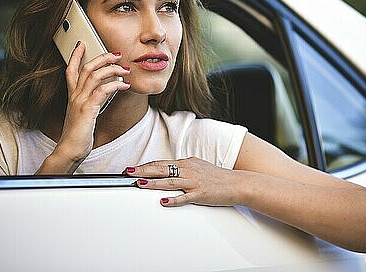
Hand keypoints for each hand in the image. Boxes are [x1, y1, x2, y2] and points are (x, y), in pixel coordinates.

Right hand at [45, 42, 130, 170]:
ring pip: (94, 75)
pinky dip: (115, 85)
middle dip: (102, 57)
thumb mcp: (84, 114)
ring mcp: (80, 101)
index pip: (70, 70)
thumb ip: (91, 102)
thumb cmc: (78, 134)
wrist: (70, 150)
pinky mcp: (87, 109)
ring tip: (125, 69)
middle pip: (86, 68)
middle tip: (116, 53)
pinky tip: (125, 85)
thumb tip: (105, 92)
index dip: (75, 56)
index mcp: (73, 96)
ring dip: (112, 69)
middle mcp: (75, 96)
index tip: (81, 44)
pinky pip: (102, 91)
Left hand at [124, 157, 242, 206]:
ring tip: (140, 184)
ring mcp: (194, 182)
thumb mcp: (198, 167)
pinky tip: (163, 201)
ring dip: (154, 183)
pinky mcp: (200, 194)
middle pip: (162, 169)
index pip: (161, 163)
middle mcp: (188, 170)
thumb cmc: (218, 177)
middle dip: (143, 171)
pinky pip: (184, 197)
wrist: (237, 184)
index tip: (132, 169)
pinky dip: (173, 199)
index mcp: (186, 163)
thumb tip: (169, 171)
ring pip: (170, 181)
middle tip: (129, 173)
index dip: (145, 166)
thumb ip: (183, 168)